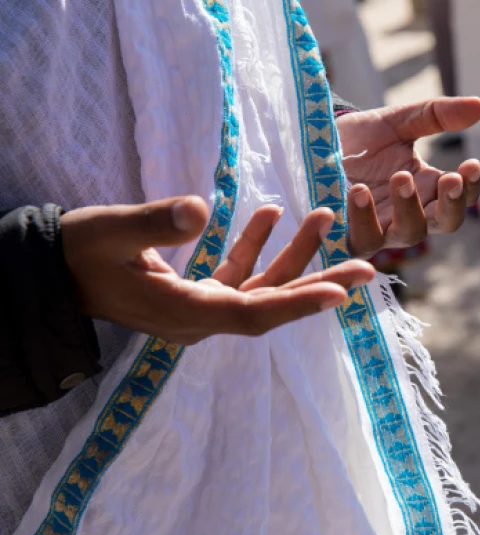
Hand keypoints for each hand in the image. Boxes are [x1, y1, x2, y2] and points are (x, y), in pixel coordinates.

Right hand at [61, 196, 374, 344]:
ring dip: (293, 255)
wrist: (53, 274)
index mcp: (182, 313)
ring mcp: (200, 309)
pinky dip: (256, 248)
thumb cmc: (76, 254)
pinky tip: (268, 214)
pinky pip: (237, 276)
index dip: (297, 303)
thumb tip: (202, 210)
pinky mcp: (196, 295)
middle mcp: (199, 319)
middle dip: (319, 283)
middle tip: (367, 267)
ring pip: (260, 288)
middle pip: (271, 305)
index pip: (251, 312)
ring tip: (324, 217)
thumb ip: (153, 222)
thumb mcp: (109, 231)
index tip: (340, 294)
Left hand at [335, 97, 479, 256]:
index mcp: (429, 188)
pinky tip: (358, 191)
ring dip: (409, 209)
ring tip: (400, 178)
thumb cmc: (361, 139)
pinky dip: (363, 219)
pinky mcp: (348, 236)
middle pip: (445, 222)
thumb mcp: (398, 122)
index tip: (471, 164)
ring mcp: (382, 229)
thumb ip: (436, 116)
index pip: (462, 196)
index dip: (471, 186)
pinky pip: (363, 239)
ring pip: (408, 233)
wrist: (311, 145)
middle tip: (449, 178)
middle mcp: (411, 214)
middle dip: (451, 203)